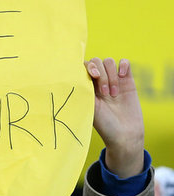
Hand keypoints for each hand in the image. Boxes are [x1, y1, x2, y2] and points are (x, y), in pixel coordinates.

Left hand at [86, 57, 143, 177]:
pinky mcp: (127, 80)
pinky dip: (123, 65)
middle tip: (104, 93)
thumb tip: (67, 79)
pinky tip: (124, 77)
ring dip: (111, 76)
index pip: (82, 67)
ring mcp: (112, 80)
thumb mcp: (88, 109)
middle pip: (96, 61)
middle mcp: (97, 82)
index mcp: (85, 88)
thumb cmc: (104, 125)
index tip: (92, 75)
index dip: (86, 67)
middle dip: (101, 75)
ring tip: (114, 94)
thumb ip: (81, 92)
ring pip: (109, 62)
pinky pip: (124, 62)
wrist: (124, 134)